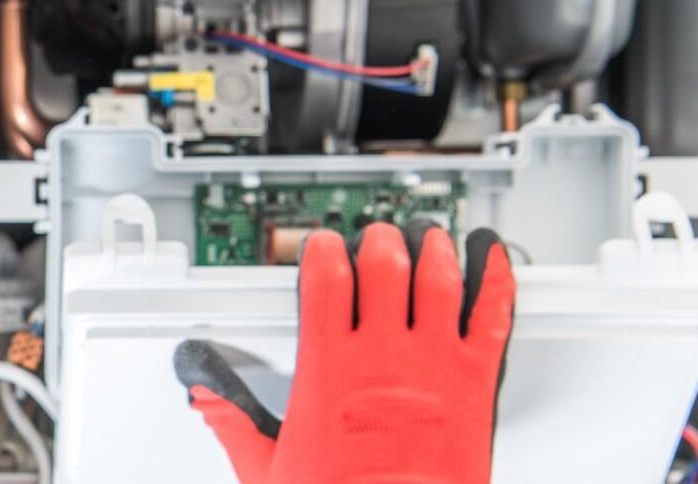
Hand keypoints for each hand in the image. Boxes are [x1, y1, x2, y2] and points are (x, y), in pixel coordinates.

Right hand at [174, 221, 516, 482]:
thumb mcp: (265, 466)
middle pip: (384, 263)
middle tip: (378, 240)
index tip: (322, 246)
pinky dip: (496, 278)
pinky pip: (492, 315)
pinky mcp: (476, 383)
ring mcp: (433, 364)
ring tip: (429, 237)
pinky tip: (491, 257)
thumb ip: (231, 419)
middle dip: (379, 241)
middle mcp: (382, 356)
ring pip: (438, 277)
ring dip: (433, 248)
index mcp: (329, 368)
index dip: (322, 250)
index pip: (325, 278)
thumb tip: (201, 390)